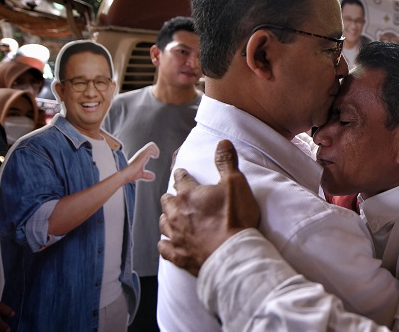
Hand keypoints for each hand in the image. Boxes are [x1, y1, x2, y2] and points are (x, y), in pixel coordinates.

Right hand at [126, 142, 159, 182]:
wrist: (125, 174)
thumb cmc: (130, 174)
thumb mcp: (141, 174)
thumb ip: (146, 175)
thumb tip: (152, 176)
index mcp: (141, 157)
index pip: (148, 149)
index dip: (154, 151)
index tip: (156, 156)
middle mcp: (141, 154)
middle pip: (150, 146)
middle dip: (156, 149)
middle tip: (156, 155)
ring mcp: (141, 154)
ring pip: (151, 146)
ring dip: (155, 150)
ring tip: (156, 155)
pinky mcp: (142, 155)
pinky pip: (150, 148)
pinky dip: (154, 151)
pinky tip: (155, 156)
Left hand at [158, 140, 259, 275]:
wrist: (233, 253)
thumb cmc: (235, 218)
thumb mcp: (236, 183)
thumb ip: (226, 161)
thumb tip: (222, 142)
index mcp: (189, 194)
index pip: (180, 178)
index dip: (182, 175)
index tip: (182, 173)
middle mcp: (176, 214)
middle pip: (167, 200)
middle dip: (172, 196)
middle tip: (178, 196)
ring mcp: (176, 235)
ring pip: (162, 223)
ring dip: (167, 218)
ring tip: (171, 217)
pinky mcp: (178, 255)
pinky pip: (164, 248)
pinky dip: (165, 244)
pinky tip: (166, 243)